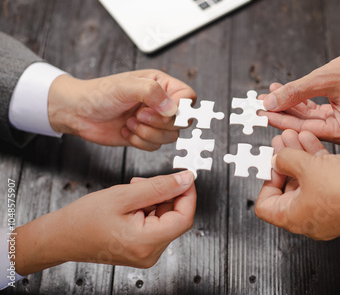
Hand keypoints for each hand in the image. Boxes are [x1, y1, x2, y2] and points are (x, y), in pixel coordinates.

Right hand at [14, 171, 195, 274]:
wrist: (60, 237)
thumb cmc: (83, 219)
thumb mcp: (125, 195)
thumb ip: (159, 186)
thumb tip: (186, 180)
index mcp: (147, 242)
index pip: (185, 218)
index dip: (188, 194)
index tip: (184, 178)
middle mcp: (149, 253)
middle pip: (176, 218)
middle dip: (166, 195)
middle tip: (145, 182)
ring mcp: (145, 253)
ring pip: (165, 219)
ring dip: (155, 200)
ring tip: (133, 191)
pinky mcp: (140, 249)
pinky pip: (155, 225)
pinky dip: (149, 209)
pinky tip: (133, 201)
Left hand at [48, 70, 195, 150]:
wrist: (78, 112)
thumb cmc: (99, 93)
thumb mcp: (126, 86)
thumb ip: (152, 92)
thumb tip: (173, 109)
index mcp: (162, 85)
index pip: (188, 97)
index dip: (180, 108)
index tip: (164, 112)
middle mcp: (161, 103)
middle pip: (182, 121)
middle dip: (159, 123)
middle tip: (138, 116)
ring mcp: (154, 121)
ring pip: (170, 136)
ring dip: (148, 134)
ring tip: (129, 123)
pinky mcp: (145, 136)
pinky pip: (155, 147)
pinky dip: (140, 142)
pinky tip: (125, 131)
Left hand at [255, 129, 339, 239]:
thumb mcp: (307, 166)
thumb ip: (286, 159)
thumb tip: (278, 158)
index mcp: (293, 217)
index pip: (265, 206)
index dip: (266, 181)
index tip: (272, 164)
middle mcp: (308, 218)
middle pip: (286, 188)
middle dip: (284, 160)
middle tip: (282, 142)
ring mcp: (326, 210)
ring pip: (306, 180)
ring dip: (300, 156)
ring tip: (295, 135)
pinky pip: (323, 179)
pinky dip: (316, 160)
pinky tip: (312, 141)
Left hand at [261, 49, 339, 145]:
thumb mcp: (324, 80)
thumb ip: (295, 92)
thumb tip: (270, 102)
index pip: (303, 128)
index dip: (280, 119)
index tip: (262, 112)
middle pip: (305, 125)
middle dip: (283, 110)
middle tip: (263, 102)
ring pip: (310, 118)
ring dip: (291, 104)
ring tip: (272, 94)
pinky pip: (318, 112)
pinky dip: (303, 102)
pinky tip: (287, 92)